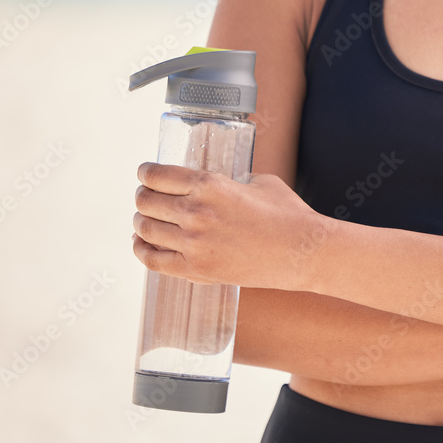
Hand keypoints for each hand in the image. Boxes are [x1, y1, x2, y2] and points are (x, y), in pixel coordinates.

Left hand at [131, 162, 321, 288]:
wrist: (302, 252)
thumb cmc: (287, 215)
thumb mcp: (258, 182)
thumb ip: (229, 180)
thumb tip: (214, 184)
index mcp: (209, 185)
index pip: (156, 175)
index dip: (146, 173)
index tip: (146, 175)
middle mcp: (196, 212)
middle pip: (145, 200)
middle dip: (144, 196)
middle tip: (147, 198)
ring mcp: (194, 243)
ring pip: (145, 228)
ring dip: (142, 221)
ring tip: (146, 220)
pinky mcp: (197, 269)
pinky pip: (152, 259)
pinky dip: (141, 249)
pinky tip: (142, 243)